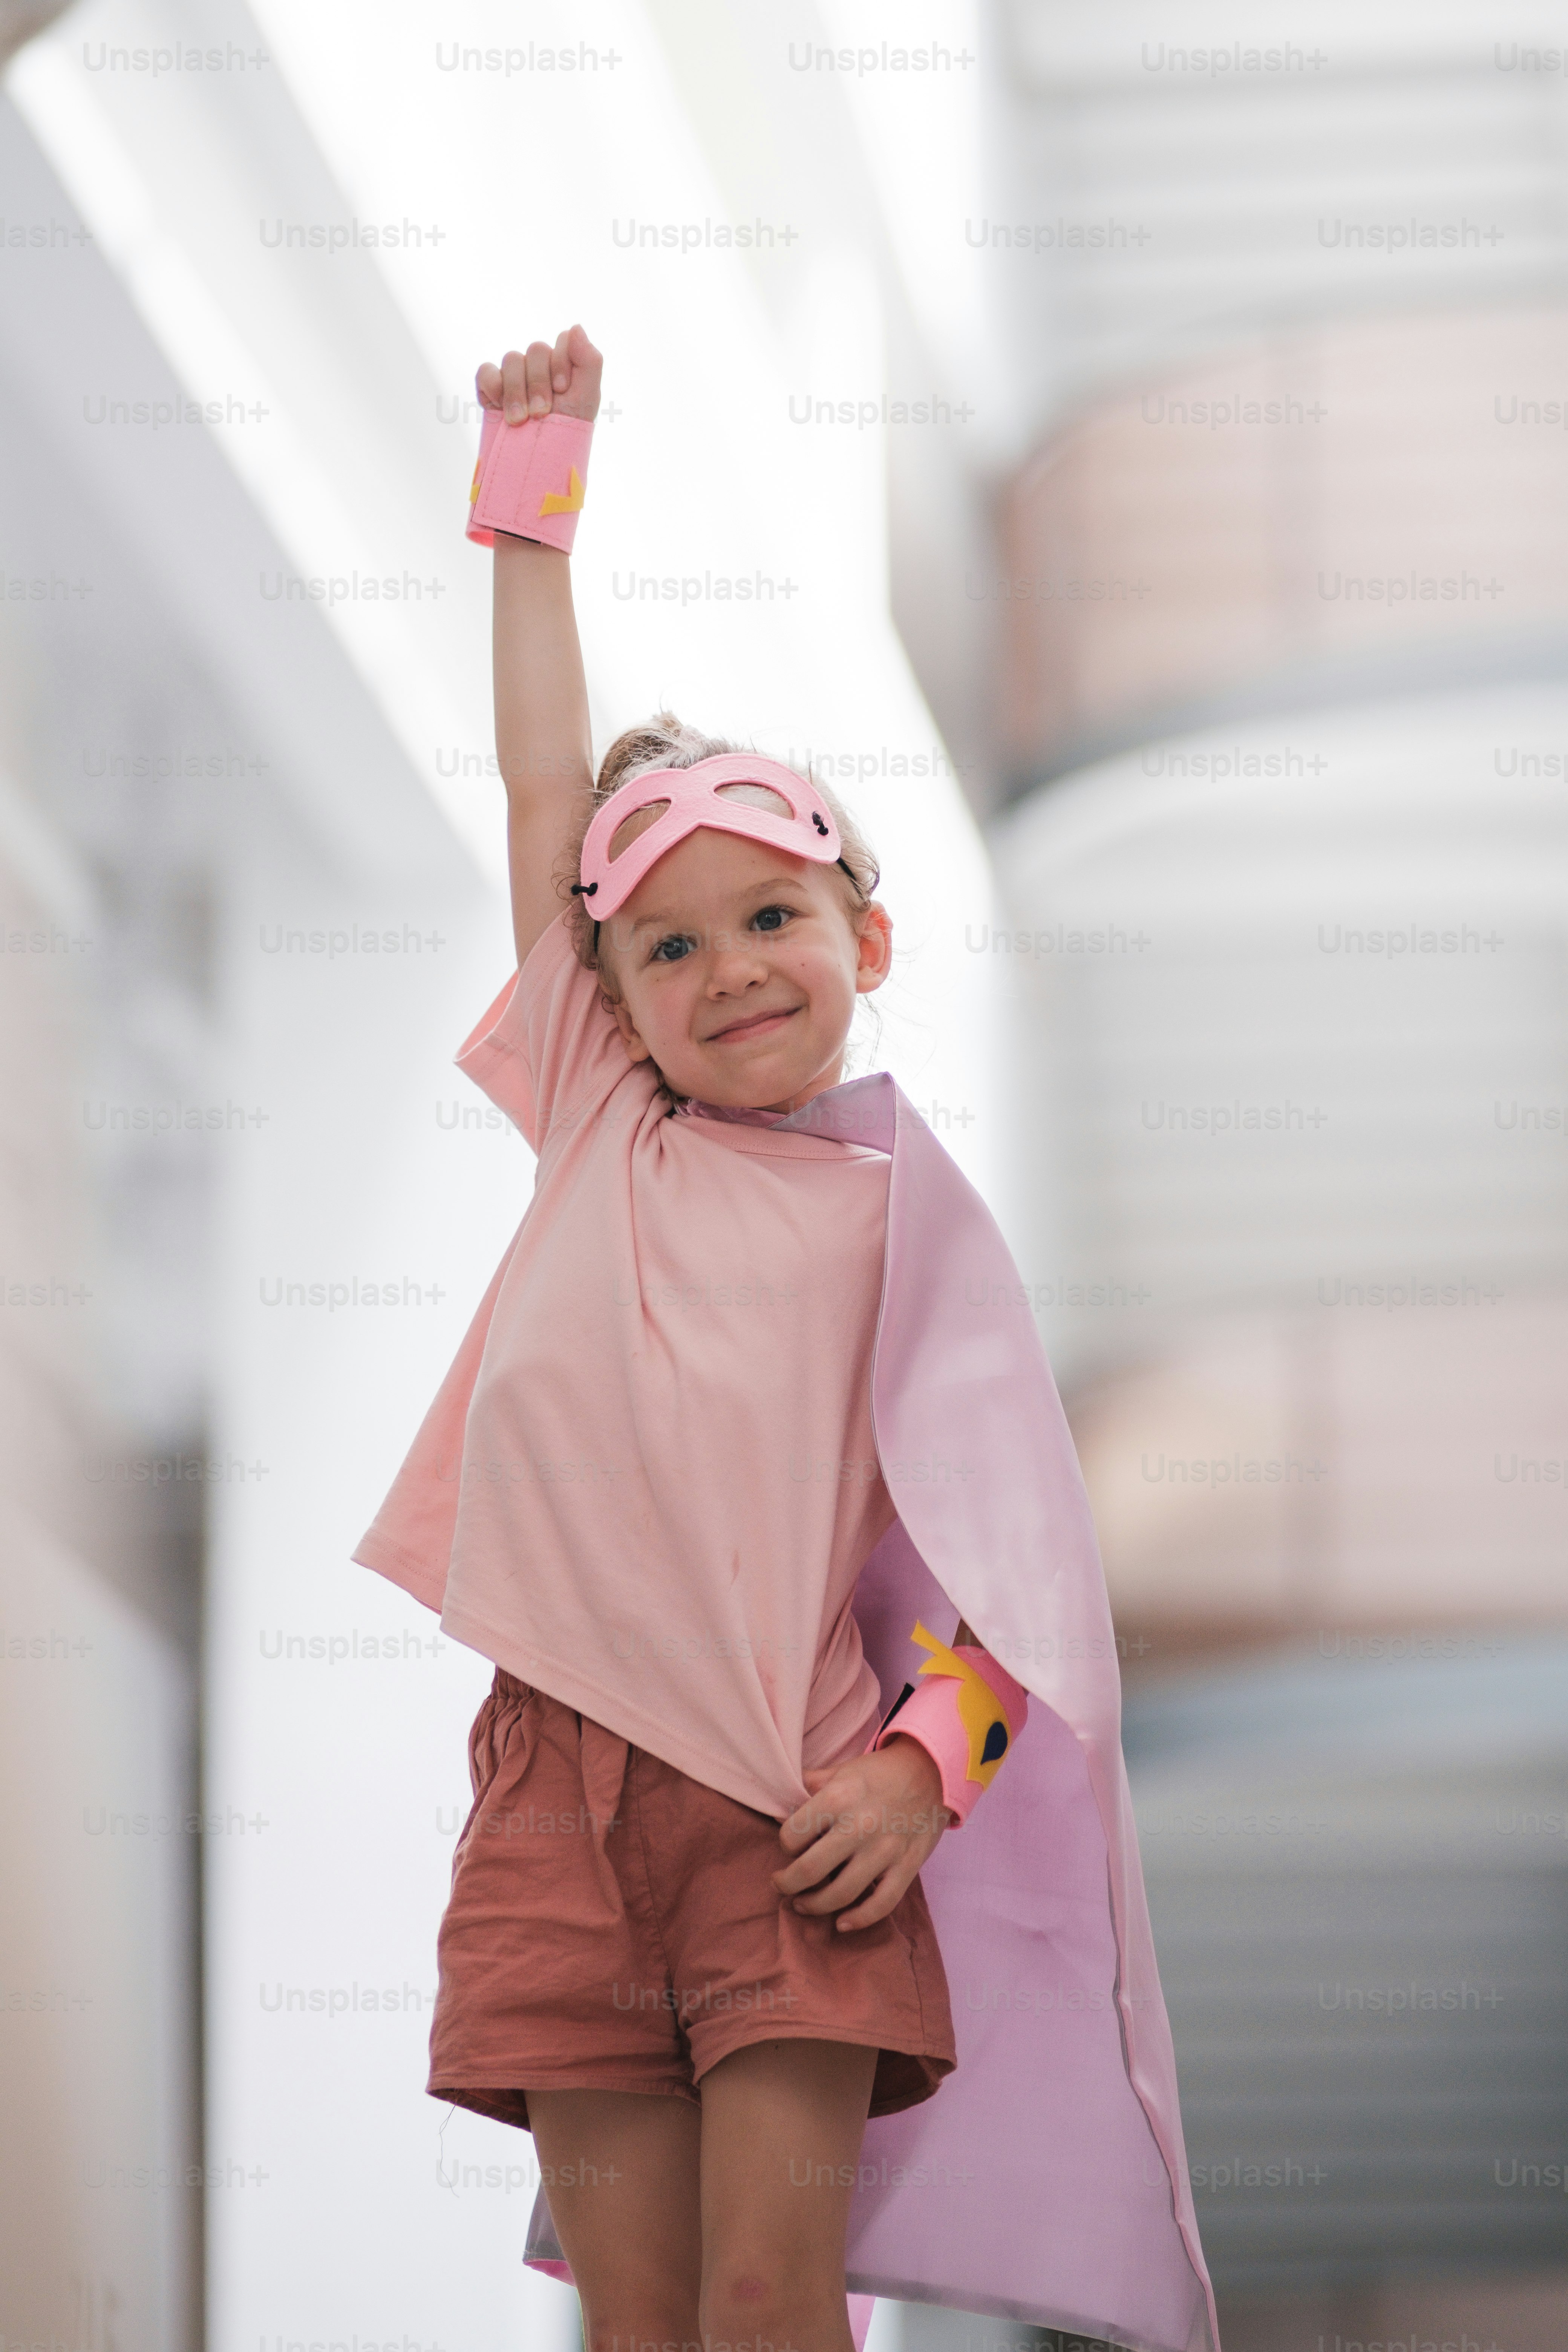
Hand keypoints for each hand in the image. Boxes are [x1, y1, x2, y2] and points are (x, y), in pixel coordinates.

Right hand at [476, 325, 601, 425]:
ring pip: (512, 359)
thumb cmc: (565, 435)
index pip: (562, 341)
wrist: (535, 464)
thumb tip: (576, 326)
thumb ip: (589, 361)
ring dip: (517, 391)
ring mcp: (514, 377)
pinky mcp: (491, 389)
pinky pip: (486, 371)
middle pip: (536, 349)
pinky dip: (492, 386)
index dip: (560, 363)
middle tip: (542, 412)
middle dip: (539, 383)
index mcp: (565, 367)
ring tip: (521, 419)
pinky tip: (498, 407)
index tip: (562, 390)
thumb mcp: (586, 400)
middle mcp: (540, 368)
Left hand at [771, 1734, 950, 1933]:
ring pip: (840, 1894)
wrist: (933, 1771)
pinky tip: (841, 1923)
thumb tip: (779, 1809)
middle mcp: (859, 1826)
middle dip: (787, 1884)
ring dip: (814, 1906)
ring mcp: (885, 1850)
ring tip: (802, 1904)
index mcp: (837, 1798)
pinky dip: (858, 1920)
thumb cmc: (879, 1772)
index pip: (792, 1835)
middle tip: (781, 1884)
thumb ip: (809, 1786)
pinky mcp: (907, 1866)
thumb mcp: (840, 1770)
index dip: (784, 1846)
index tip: (789, 1848)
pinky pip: (881, 1904)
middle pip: (809, 1871)